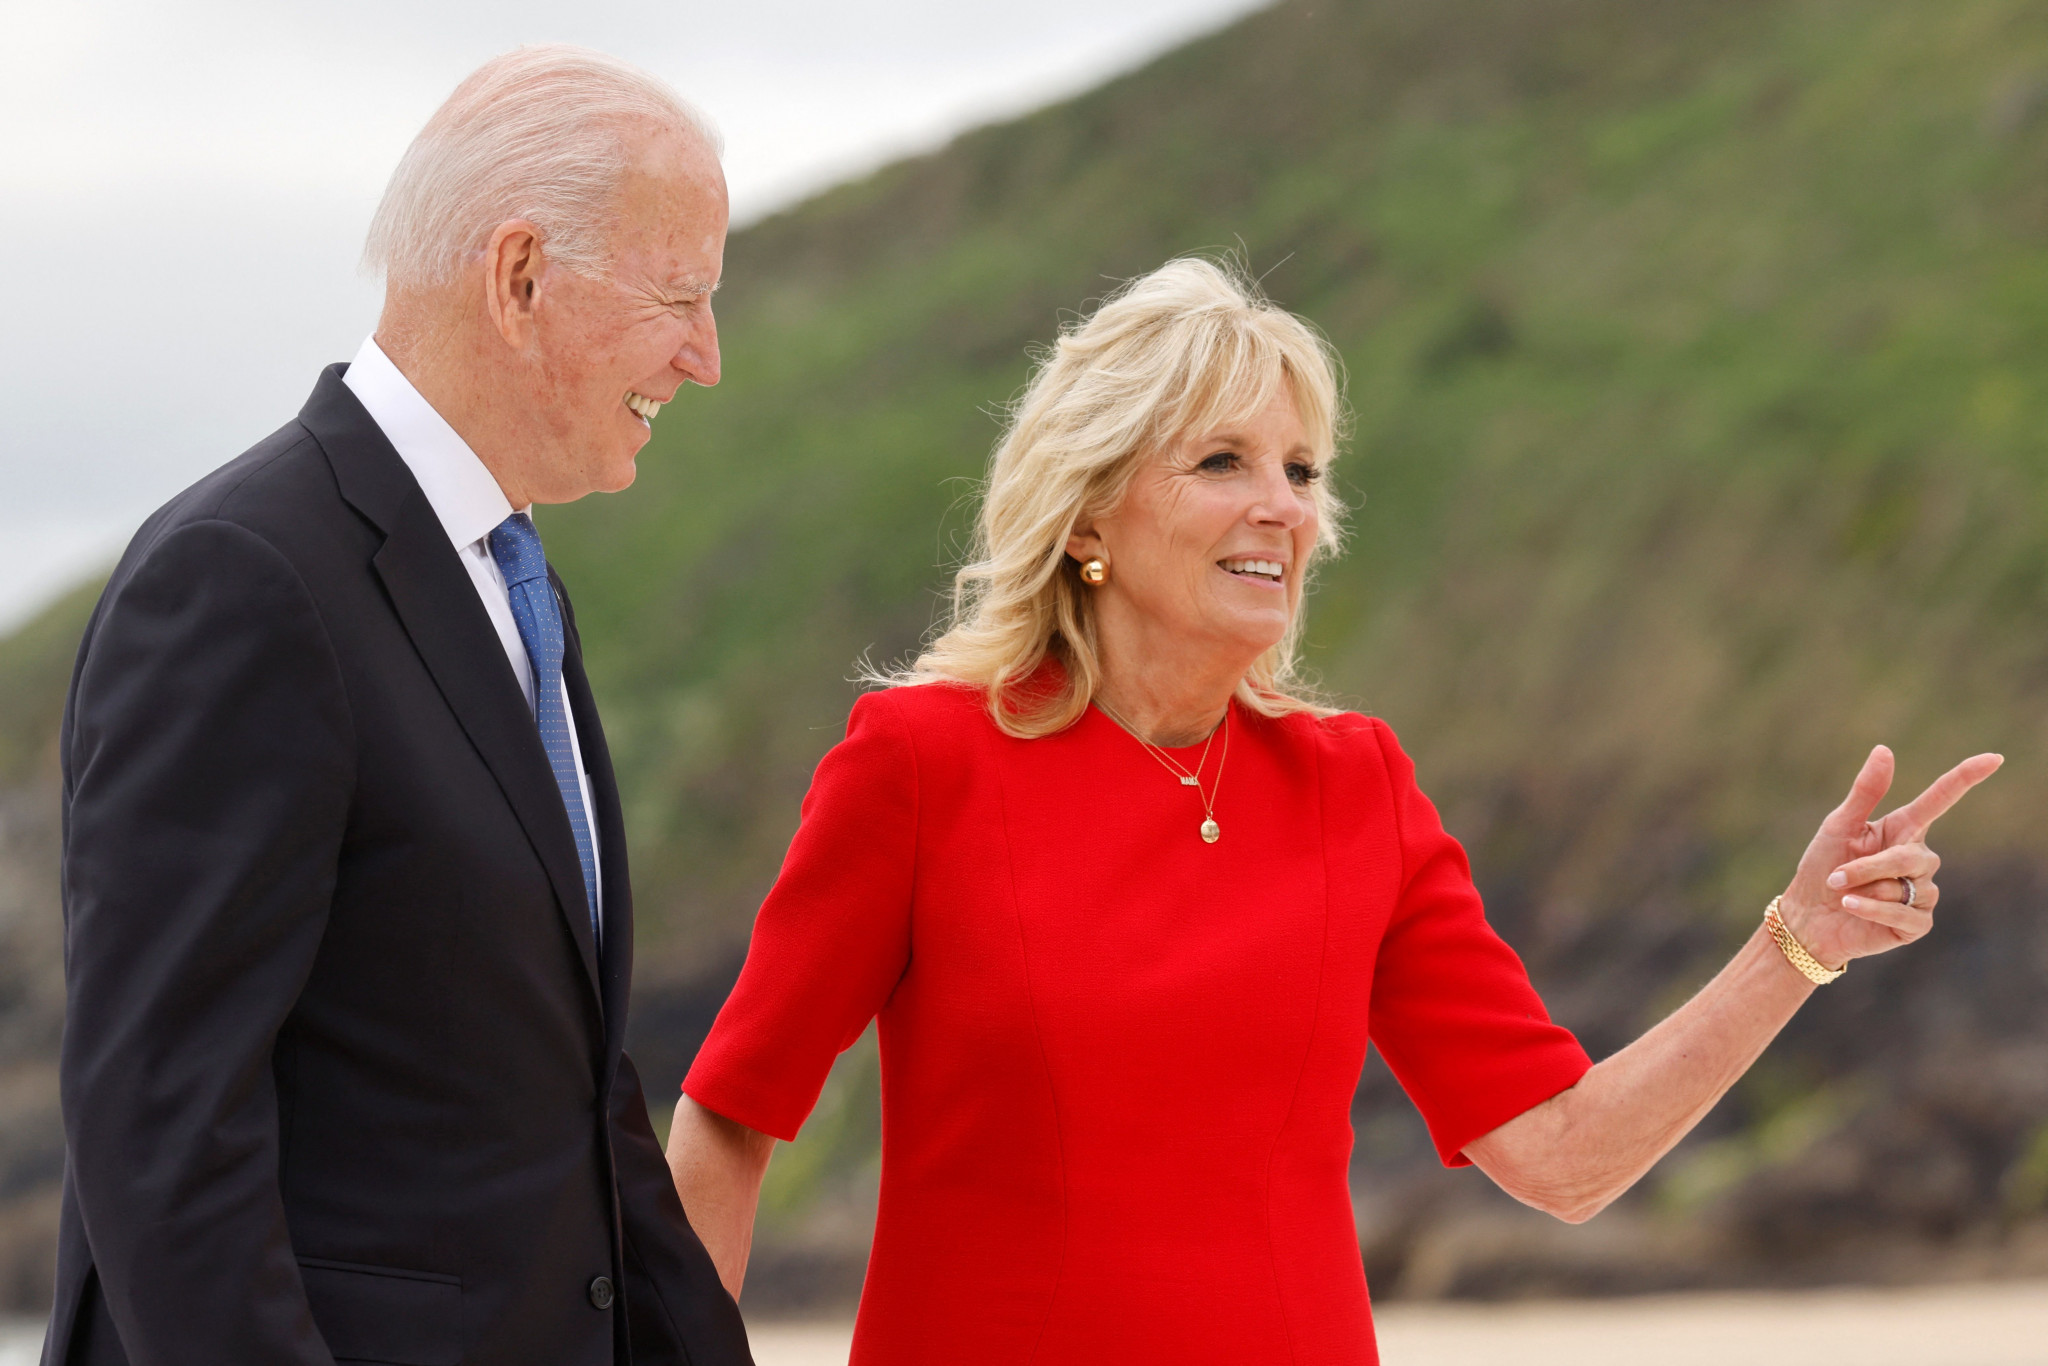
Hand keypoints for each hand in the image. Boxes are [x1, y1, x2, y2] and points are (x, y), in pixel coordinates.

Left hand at [1777, 746, 2002, 970]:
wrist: (1809, 917)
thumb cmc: (1823, 868)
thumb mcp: (1839, 827)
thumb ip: (1865, 793)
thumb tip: (1885, 749)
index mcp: (1903, 830)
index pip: (1939, 800)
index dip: (1966, 778)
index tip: (1993, 758)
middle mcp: (1919, 859)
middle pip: (1910, 857)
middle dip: (1869, 867)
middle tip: (1837, 876)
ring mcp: (1922, 892)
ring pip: (1906, 885)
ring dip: (1866, 889)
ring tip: (1846, 894)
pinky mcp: (1918, 923)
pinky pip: (1903, 912)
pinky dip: (1871, 909)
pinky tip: (1852, 908)